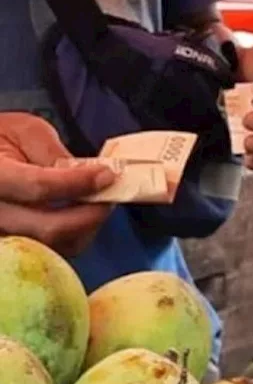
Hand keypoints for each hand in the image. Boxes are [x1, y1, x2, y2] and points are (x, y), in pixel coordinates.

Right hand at [0, 113, 115, 254]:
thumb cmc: (0, 139)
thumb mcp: (24, 131)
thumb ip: (53, 153)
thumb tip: (89, 174)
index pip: (38, 187)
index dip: (78, 183)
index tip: (107, 174)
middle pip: (49, 228)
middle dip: (91, 214)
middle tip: (111, 195)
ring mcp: (2, 233)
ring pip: (53, 247)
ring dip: (85, 229)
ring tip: (96, 204)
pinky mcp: (12, 246)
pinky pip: (49, 253)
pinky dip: (72, 238)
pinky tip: (80, 217)